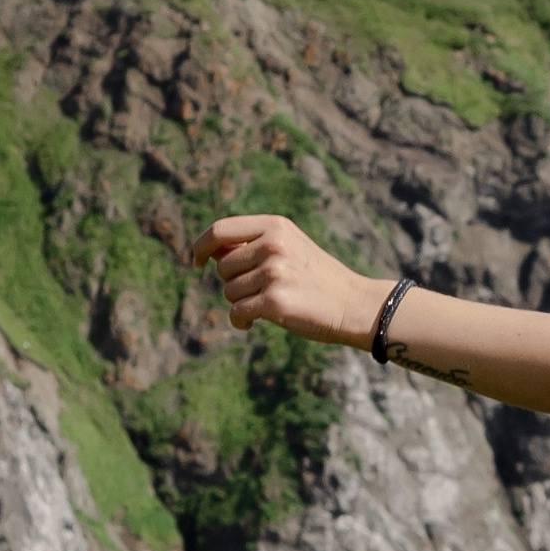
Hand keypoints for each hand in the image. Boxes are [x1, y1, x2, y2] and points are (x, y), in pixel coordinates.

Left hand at [191, 212, 386, 345]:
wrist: (354, 305)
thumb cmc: (317, 279)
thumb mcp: (290, 248)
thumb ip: (253, 246)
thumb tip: (210, 252)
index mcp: (275, 226)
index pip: (220, 230)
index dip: (201, 246)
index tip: (195, 262)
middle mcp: (273, 245)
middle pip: (223, 267)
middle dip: (234, 283)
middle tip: (260, 291)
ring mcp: (273, 273)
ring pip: (229, 292)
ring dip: (241, 303)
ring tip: (268, 304)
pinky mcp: (274, 301)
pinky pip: (236, 313)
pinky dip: (240, 322)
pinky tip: (253, 324)